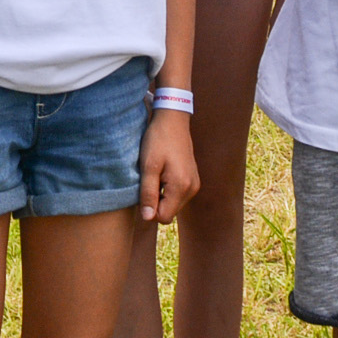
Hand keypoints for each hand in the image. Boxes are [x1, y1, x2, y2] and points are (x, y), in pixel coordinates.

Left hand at [138, 108, 198, 222]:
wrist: (173, 119)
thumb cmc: (158, 140)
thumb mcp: (148, 166)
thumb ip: (148, 193)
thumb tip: (147, 218)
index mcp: (181, 186)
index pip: (163, 217)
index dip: (149, 208)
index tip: (143, 189)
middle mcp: (192, 188)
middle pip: (169, 212)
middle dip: (156, 202)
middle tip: (149, 179)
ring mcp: (194, 184)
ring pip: (173, 205)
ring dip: (161, 195)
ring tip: (156, 174)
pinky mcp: (193, 179)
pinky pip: (177, 195)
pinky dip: (168, 190)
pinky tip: (163, 172)